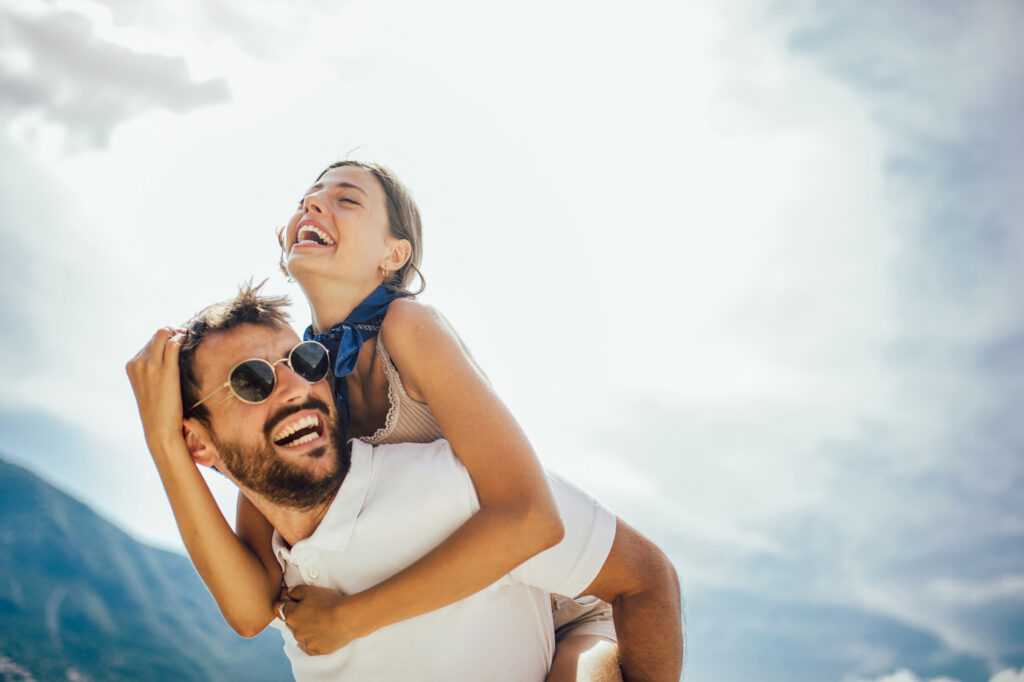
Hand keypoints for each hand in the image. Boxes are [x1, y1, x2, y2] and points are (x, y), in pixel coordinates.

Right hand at [125, 327, 187, 454]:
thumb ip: (151, 370)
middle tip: (183, 336)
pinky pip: (173, 343)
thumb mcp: (148, 387)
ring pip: (164, 334)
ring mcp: (150, 365)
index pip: (149, 342)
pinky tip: (187, 340)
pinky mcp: (165, 370)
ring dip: (177, 333)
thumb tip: (166, 356)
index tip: (175, 340)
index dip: (164, 339)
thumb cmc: (158, 409)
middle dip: (171, 333)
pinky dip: (181, 338)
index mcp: (131, 366)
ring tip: (186, 337)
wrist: (159, 428)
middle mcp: (138, 363)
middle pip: (156, 335)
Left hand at [276, 585, 368, 655]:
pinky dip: (310, 641)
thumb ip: (296, 590)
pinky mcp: (315, 650)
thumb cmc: (329, 602)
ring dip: (304, 628)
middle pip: (291, 621)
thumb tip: (289, 592)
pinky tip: (317, 635)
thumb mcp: (311, 590)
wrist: (347, 619)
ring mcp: (304, 642)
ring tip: (319, 621)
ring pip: (299, 634)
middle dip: (297, 615)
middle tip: (311, 609)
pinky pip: (308, 646)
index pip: (282, 606)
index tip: (295, 598)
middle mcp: (294, 630)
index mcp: (291, 615)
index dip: (289, 600)